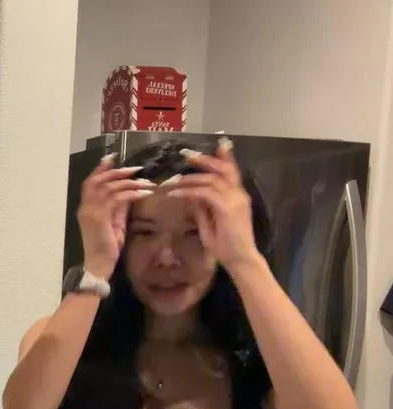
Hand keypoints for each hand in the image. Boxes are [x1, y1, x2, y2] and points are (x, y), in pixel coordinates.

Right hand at [77, 153, 154, 273]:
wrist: (98, 265)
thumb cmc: (107, 248)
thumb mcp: (114, 223)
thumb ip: (118, 208)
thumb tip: (129, 192)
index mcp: (86, 207)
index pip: (90, 182)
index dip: (101, 168)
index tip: (113, 158)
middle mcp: (85, 206)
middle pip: (98, 180)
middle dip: (117, 172)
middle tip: (135, 169)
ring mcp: (91, 211)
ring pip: (109, 187)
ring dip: (129, 182)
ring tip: (145, 182)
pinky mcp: (100, 217)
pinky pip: (117, 198)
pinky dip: (132, 193)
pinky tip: (144, 194)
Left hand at [167, 140, 260, 270]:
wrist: (239, 259)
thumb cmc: (225, 245)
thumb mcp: (210, 222)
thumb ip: (202, 207)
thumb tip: (191, 195)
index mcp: (237, 196)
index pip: (231, 170)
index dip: (223, 156)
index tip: (215, 145)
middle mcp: (238, 194)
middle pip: (222, 169)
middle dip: (203, 160)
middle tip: (185, 154)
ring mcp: (235, 200)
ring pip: (211, 179)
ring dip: (189, 178)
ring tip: (172, 180)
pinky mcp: (227, 208)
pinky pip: (204, 193)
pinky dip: (188, 191)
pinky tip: (175, 195)